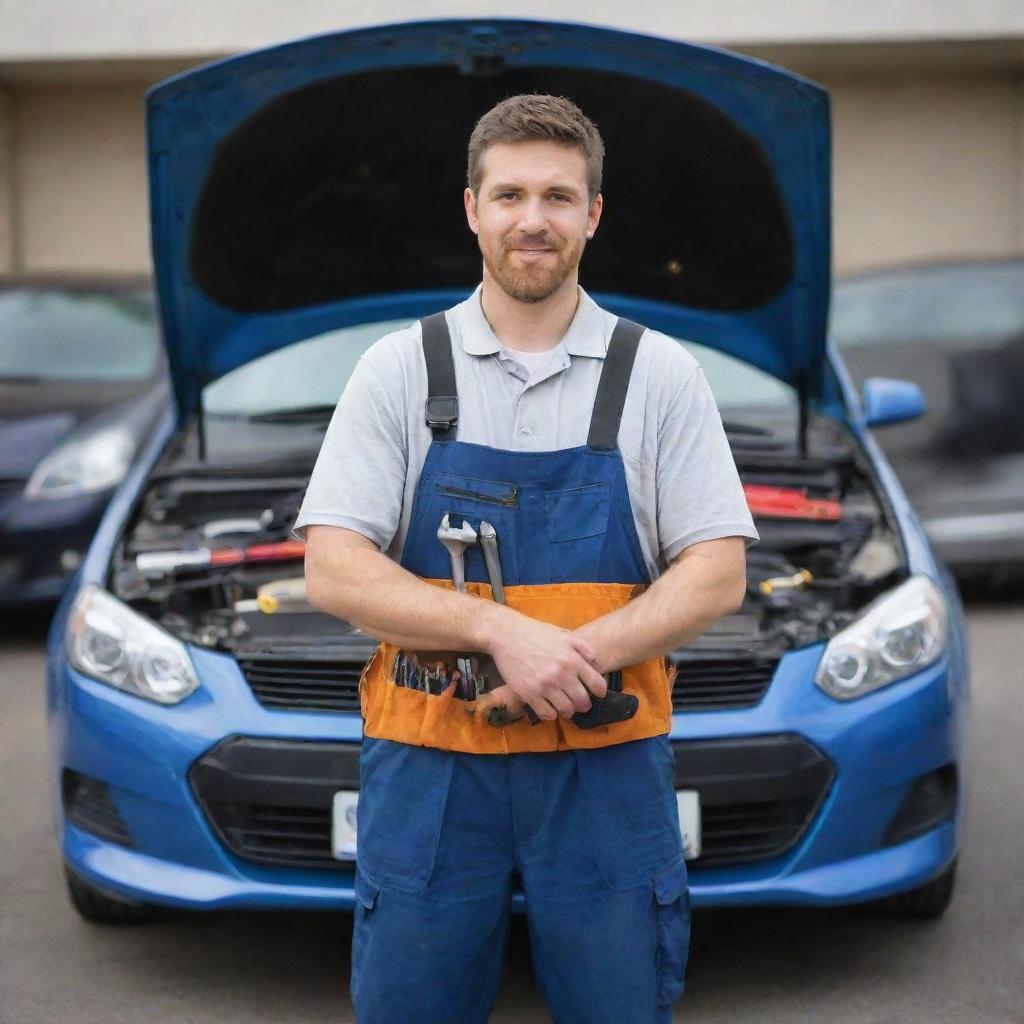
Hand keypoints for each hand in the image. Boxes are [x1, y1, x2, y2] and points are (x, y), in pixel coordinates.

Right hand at [486, 613, 607, 720]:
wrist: (506, 634)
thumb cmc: (536, 633)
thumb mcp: (564, 635)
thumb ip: (584, 648)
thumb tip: (597, 665)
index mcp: (572, 659)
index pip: (597, 684)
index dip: (600, 691)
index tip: (596, 693)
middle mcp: (561, 674)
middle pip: (583, 701)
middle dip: (584, 704)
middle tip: (580, 702)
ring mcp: (544, 686)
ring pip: (566, 711)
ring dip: (568, 710)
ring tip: (564, 705)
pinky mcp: (529, 694)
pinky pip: (547, 714)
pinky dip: (551, 713)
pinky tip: (548, 705)